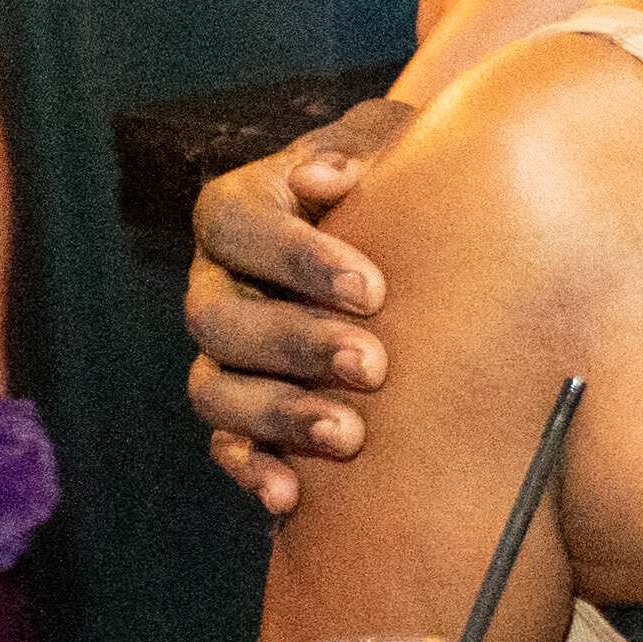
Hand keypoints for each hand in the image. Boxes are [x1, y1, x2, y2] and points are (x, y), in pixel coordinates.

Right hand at [186, 119, 402, 515]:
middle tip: (373, 366)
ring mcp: (225, 355)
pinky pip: (227, 447)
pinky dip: (253, 471)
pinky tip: (292, 496)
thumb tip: (324, 178)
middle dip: (295, 345)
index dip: (293, 258)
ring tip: (350, 436)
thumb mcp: (394, 144)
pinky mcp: (243, 414)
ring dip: (278, 415)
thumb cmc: (405, 181)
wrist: (427, 241)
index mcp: (240, 209)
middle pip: (219, 319)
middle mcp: (218, 282)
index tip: (372, 289)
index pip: (232, 224)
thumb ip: (362, 149)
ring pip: (215, 391)